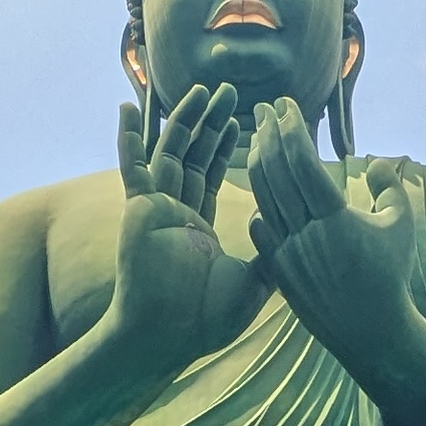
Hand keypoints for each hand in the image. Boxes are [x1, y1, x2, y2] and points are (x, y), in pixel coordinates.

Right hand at [107, 84, 242, 369]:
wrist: (168, 336)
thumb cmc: (204, 321)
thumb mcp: (252, 283)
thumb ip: (270, 256)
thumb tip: (295, 238)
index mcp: (198, 229)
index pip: (213, 177)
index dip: (225, 148)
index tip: (241, 121)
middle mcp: (175, 214)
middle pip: (194, 157)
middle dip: (211, 123)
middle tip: (228, 91)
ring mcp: (155, 209)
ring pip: (171, 152)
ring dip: (185, 120)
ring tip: (201, 90)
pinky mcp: (139, 209)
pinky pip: (133, 168)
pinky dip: (129, 138)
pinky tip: (129, 108)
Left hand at [243, 98, 425, 412]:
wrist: (370, 329)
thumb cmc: (391, 274)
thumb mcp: (401, 225)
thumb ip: (390, 187)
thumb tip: (376, 162)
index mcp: (335, 218)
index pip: (303, 162)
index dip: (291, 129)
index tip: (285, 104)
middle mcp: (306, 234)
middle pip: (276, 173)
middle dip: (269, 135)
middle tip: (264, 109)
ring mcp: (288, 253)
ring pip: (264, 197)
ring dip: (260, 163)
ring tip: (260, 138)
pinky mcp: (279, 271)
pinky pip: (261, 228)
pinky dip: (261, 204)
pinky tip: (264, 187)